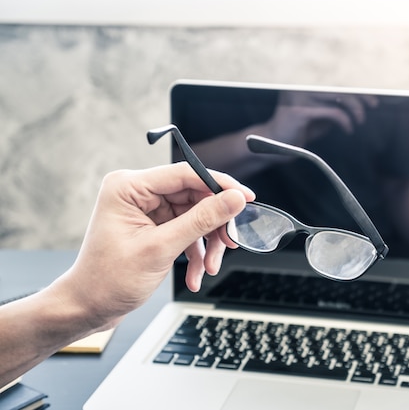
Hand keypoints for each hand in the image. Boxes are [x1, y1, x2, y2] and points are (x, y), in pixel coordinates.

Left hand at [52, 162, 254, 329]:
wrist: (88, 308)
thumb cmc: (108, 280)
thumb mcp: (161, 248)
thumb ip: (201, 220)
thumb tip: (233, 199)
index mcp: (129, 186)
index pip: (186, 174)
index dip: (220, 185)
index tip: (246, 198)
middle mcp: (137, 193)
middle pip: (195, 196)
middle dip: (214, 224)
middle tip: (231, 242)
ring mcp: (146, 210)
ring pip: (195, 215)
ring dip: (207, 243)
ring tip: (210, 266)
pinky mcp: (154, 226)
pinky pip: (187, 230)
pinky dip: (196, 251)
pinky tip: (196, 273)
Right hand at [263, 91, 378, 146]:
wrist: (275, 145)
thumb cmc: (299, 129)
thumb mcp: (321, 114)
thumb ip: (335, 104)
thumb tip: (362, 97)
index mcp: (305, 80)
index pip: (336, 78)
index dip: (355, 85)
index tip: (371, 94)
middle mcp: (301, 84)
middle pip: (339, 84)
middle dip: (360, 94)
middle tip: (374, 104)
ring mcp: (299, 95)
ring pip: (338, 96)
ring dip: (355, 109)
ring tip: (360, 120)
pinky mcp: (300, 111)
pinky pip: (332, 113)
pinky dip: (345, 121)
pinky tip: (349, 129)